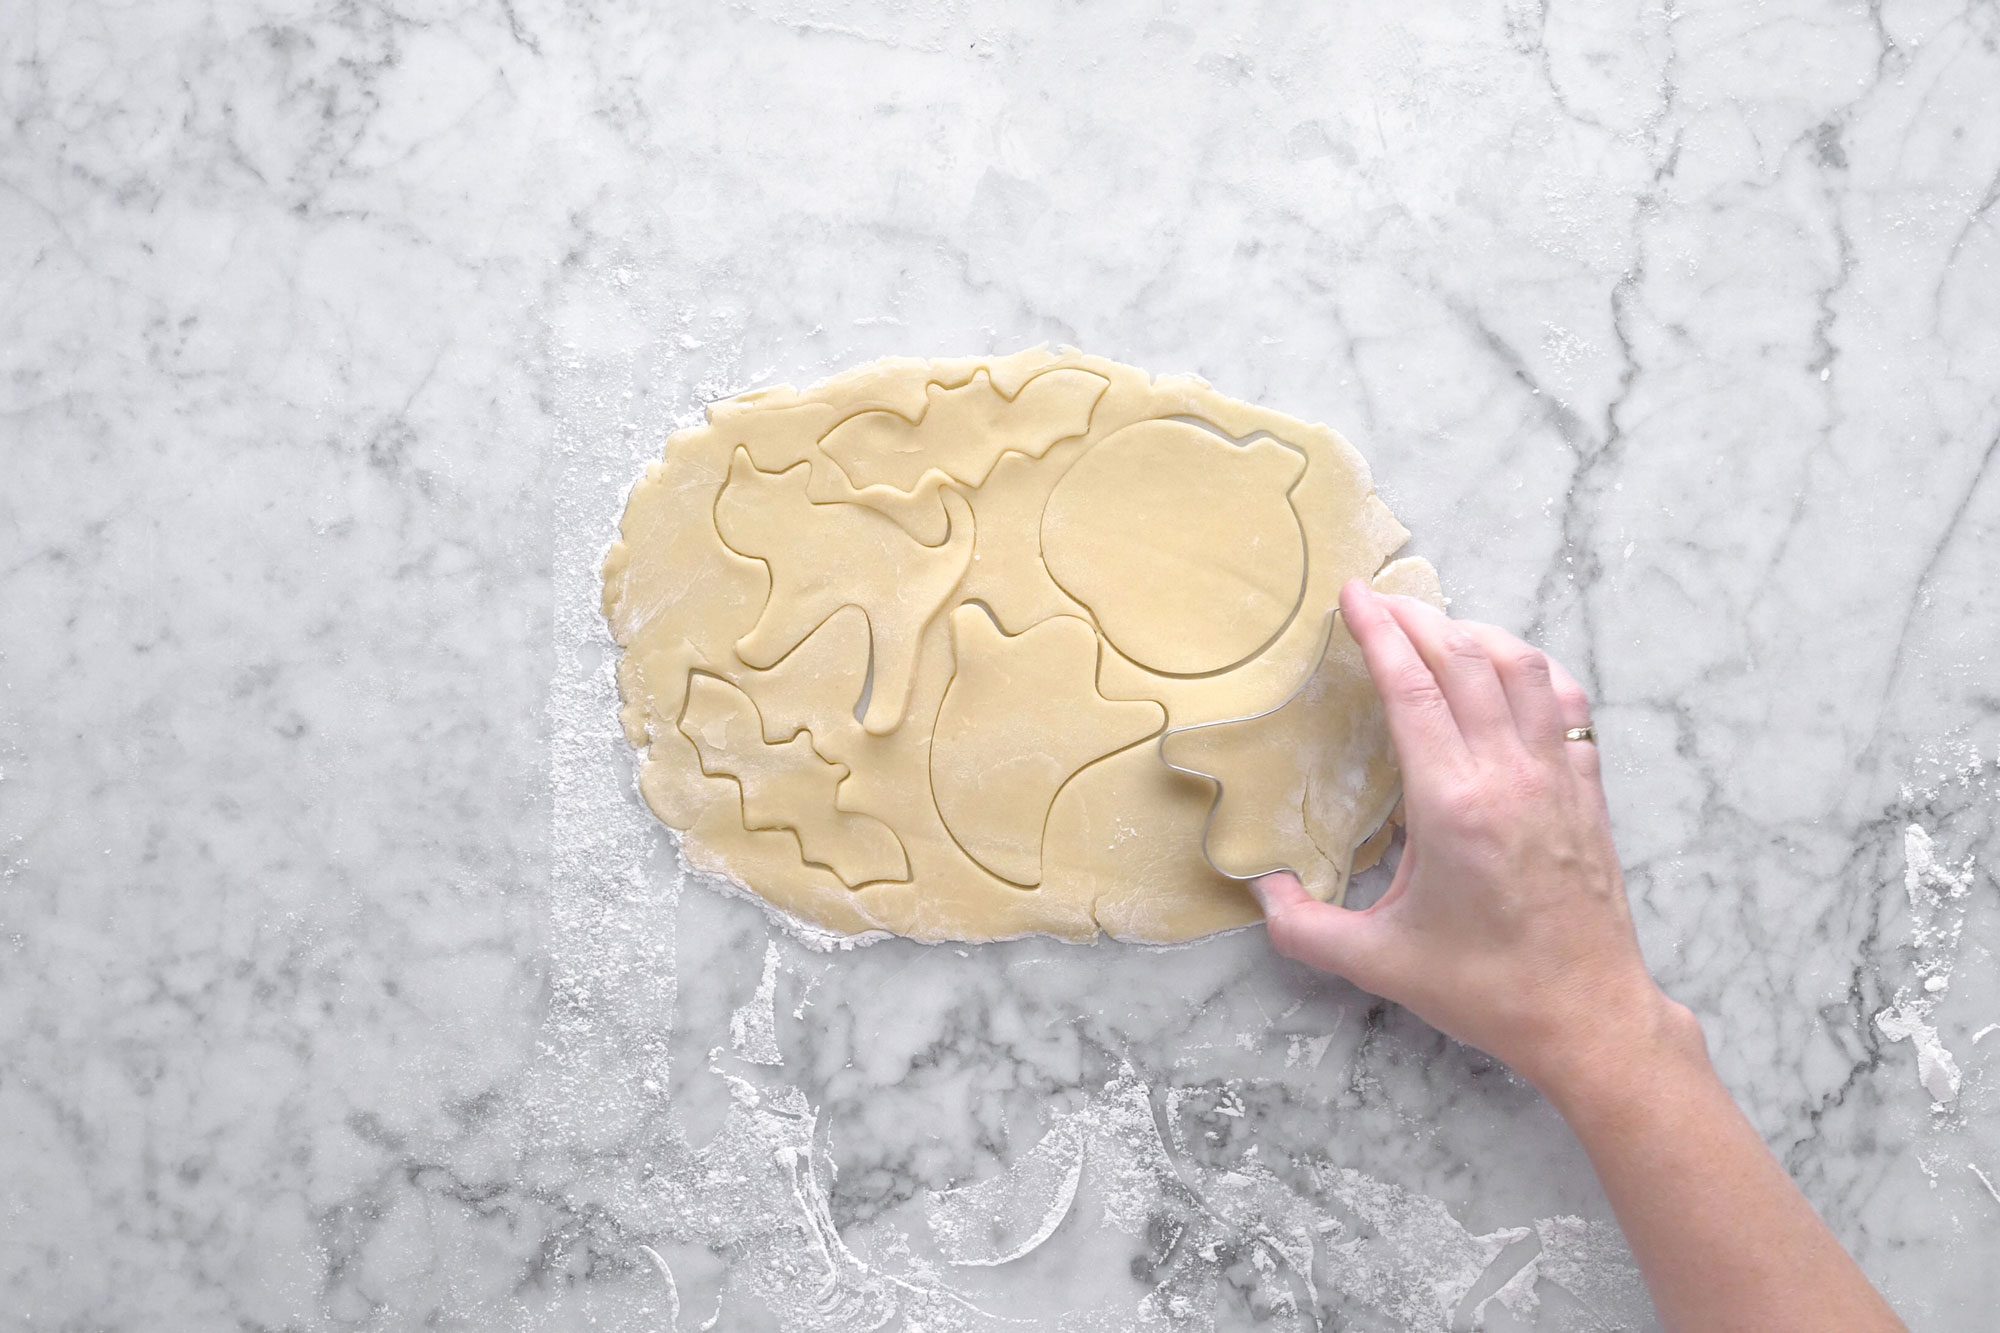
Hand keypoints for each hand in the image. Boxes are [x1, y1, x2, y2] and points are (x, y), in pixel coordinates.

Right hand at [1251, 579, 1691, 1098]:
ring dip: (1474, 634)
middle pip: (1464, 662)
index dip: (1379, 634)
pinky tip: (1509, 666)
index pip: (1413, 690)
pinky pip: (1565, 702)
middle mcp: (1510, 776)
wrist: (1588, 1016)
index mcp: (1454, 806)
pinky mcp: (1589, 789)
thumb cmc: (1485, 989)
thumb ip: (1304, 927)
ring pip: (1522, 668)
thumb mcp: (1378, 962)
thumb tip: (1258, 888)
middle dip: (1417, 619)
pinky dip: (1533, 667)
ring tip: (1435, 626)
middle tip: (1378, 600)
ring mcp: (1558, 777)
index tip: (1354, 596)